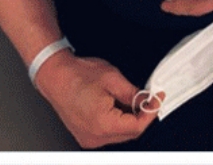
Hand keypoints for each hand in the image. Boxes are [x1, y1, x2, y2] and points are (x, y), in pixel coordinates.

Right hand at [34, 50, 160, 148]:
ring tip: (133, 99)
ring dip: (130, 119)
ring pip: (120, 134)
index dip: (150, 113)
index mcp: (103, 123)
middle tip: (149, 98)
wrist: (55, 76)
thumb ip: (132, 93)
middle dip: (142, 116)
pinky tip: (119, 105)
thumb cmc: (77, 75)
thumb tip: (146, 99)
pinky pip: (109, 133)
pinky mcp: (85, 135)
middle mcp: (95, 136)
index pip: (137, 127)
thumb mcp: (112, 78)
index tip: (157, 100)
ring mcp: (89, 138)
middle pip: (129, 133)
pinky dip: (118, 121)